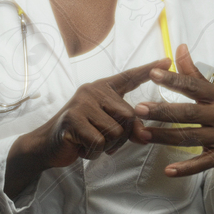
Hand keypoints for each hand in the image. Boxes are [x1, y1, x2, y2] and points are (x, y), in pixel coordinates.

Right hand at [25, 57, 171, 168]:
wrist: (47, 145)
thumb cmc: (80, 134)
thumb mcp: (106, 127)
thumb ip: (126, 127)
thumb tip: (144, 135)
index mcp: (102, 88)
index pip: (128, 77)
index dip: (148, 70)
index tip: (167, 60)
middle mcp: (92, 90)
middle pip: (128, 116)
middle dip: (121, 137)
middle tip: (103, 141)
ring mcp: (81, 103)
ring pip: (115, 132)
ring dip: (106, 147)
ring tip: (90, 143)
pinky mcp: (73, 119)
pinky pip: (100, 142)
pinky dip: (94, 153)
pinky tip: (82, 148)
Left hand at [134, 44, 213, 199]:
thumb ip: (195, 74)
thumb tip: (179, 48)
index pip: (193, 86)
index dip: (173, 79)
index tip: (152, 73)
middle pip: (188, 113)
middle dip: (162, 111)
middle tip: (139, 109)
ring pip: (189, 137)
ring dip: (164, 137)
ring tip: (143, 135)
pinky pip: (201, 164)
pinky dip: (185, 168)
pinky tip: (168, 171)